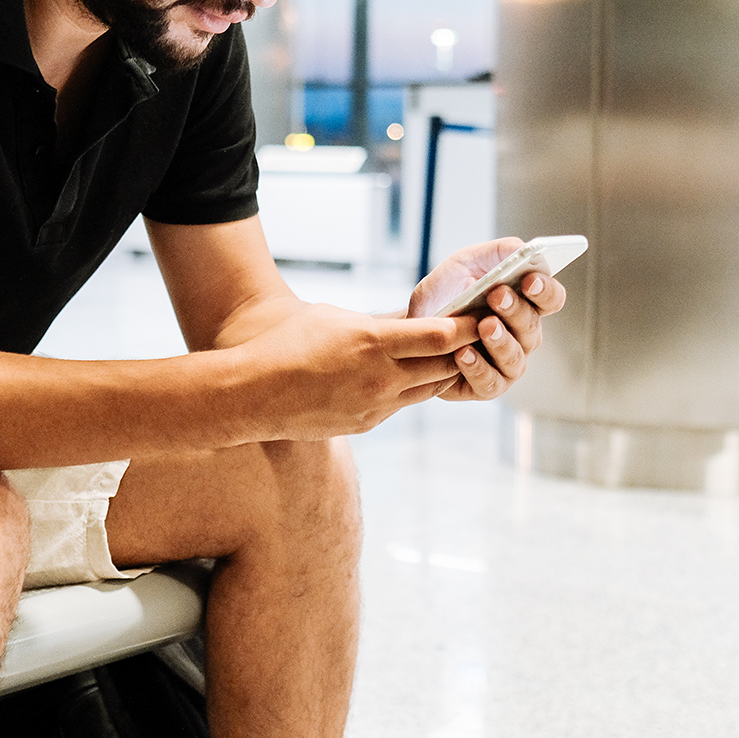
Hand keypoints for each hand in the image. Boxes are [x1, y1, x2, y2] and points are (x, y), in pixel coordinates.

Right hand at [239, 303, 481, 439]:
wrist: (251, 394)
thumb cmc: (286, 341)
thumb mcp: (335, 317)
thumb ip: (377, 320)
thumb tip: (412, 317)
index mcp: (373, 342)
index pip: (440, 336)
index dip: (468, 326)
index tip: (486, 313)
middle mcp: (381, 377)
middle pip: (445, 365)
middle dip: (467, 349)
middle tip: (487, 332)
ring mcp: (376, 406)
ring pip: (430, 388)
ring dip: (445, 371)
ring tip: (458, 353)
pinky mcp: (367, 423)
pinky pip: (403, 404)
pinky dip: (415, 389)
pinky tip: (416, 375)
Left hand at [406, 239, 567, 401]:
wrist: (412, 325)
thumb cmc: (446, 293)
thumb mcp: (465, 263)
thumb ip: (496, 252)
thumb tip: (523, 248)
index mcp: (525, 304)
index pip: (551, 298)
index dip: (546, 290)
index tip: (530, 278)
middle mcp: (523, 336)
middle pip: (533, 327)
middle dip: (516, 310)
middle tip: (497, 295)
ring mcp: (507, 363)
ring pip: (515, 357)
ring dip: (500, 341)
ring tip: (483, 325)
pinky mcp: (486, 385)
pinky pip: (490, 382)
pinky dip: (477, 368)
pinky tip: (462, 353)